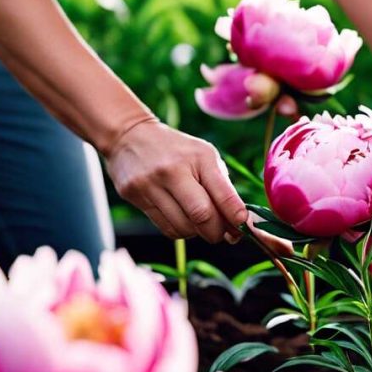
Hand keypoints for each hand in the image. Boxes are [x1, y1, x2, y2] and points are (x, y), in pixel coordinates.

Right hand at [105, 120, 247, 242]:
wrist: (130, 137)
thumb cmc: (177, 151)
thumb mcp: (204, 156)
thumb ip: (222, 187)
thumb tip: (238, 222)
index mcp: (199, 157)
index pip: (223, 195)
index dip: (236, 218)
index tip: (242, 228)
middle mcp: (174, 170)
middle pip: (202, 216)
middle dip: (217, 232)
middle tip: (222, 234)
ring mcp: (151, 183)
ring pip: (183, 227)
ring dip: (197, 233)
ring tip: (200, 224)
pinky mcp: (135, 196)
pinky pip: (165, 228)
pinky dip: (180, 231)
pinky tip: (183, 220)